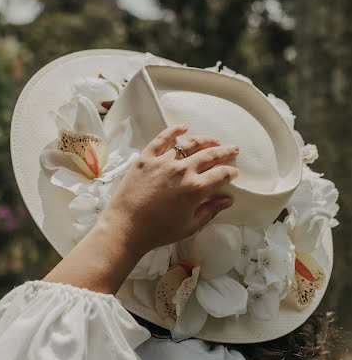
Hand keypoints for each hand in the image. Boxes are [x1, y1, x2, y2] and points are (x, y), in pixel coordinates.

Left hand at [102, 125, 238, 256]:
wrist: (125, 227)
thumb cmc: (157, 231)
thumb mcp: (189, 226)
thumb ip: (211, 210)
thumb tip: (228, 200)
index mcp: (196, 188)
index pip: (221, 174)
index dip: (231, 172)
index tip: (234, 172)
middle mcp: (182, 170)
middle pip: (210, 154)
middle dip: (225, 151)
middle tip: (233, 149)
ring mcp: (163, 161)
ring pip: (189, 144)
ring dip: (205, 140)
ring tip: (214, 141)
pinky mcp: (146, 158)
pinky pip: (162, 139)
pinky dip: (174, 131)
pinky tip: (183, 128)